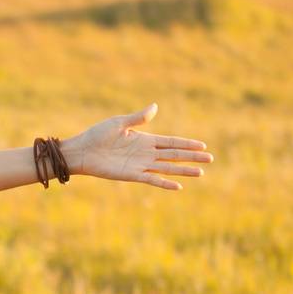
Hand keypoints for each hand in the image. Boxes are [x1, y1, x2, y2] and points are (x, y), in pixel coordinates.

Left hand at [60, 103, 213, 189]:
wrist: (82, 151)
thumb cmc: (98, 135)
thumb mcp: (119, 123)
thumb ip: (138, 118)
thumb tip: (155, 107)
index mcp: (145, 139)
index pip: (171, 142)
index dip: (187, 144)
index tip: (202, 145)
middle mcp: (145, 153)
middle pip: (174, 155)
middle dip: (192, 157)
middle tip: (210, 159)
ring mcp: (140, 165)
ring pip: (167, 168)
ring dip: (184, 170)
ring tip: (201, 173)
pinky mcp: (131, 175)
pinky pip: (152, 179)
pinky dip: (164, 183)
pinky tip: (178, 186)